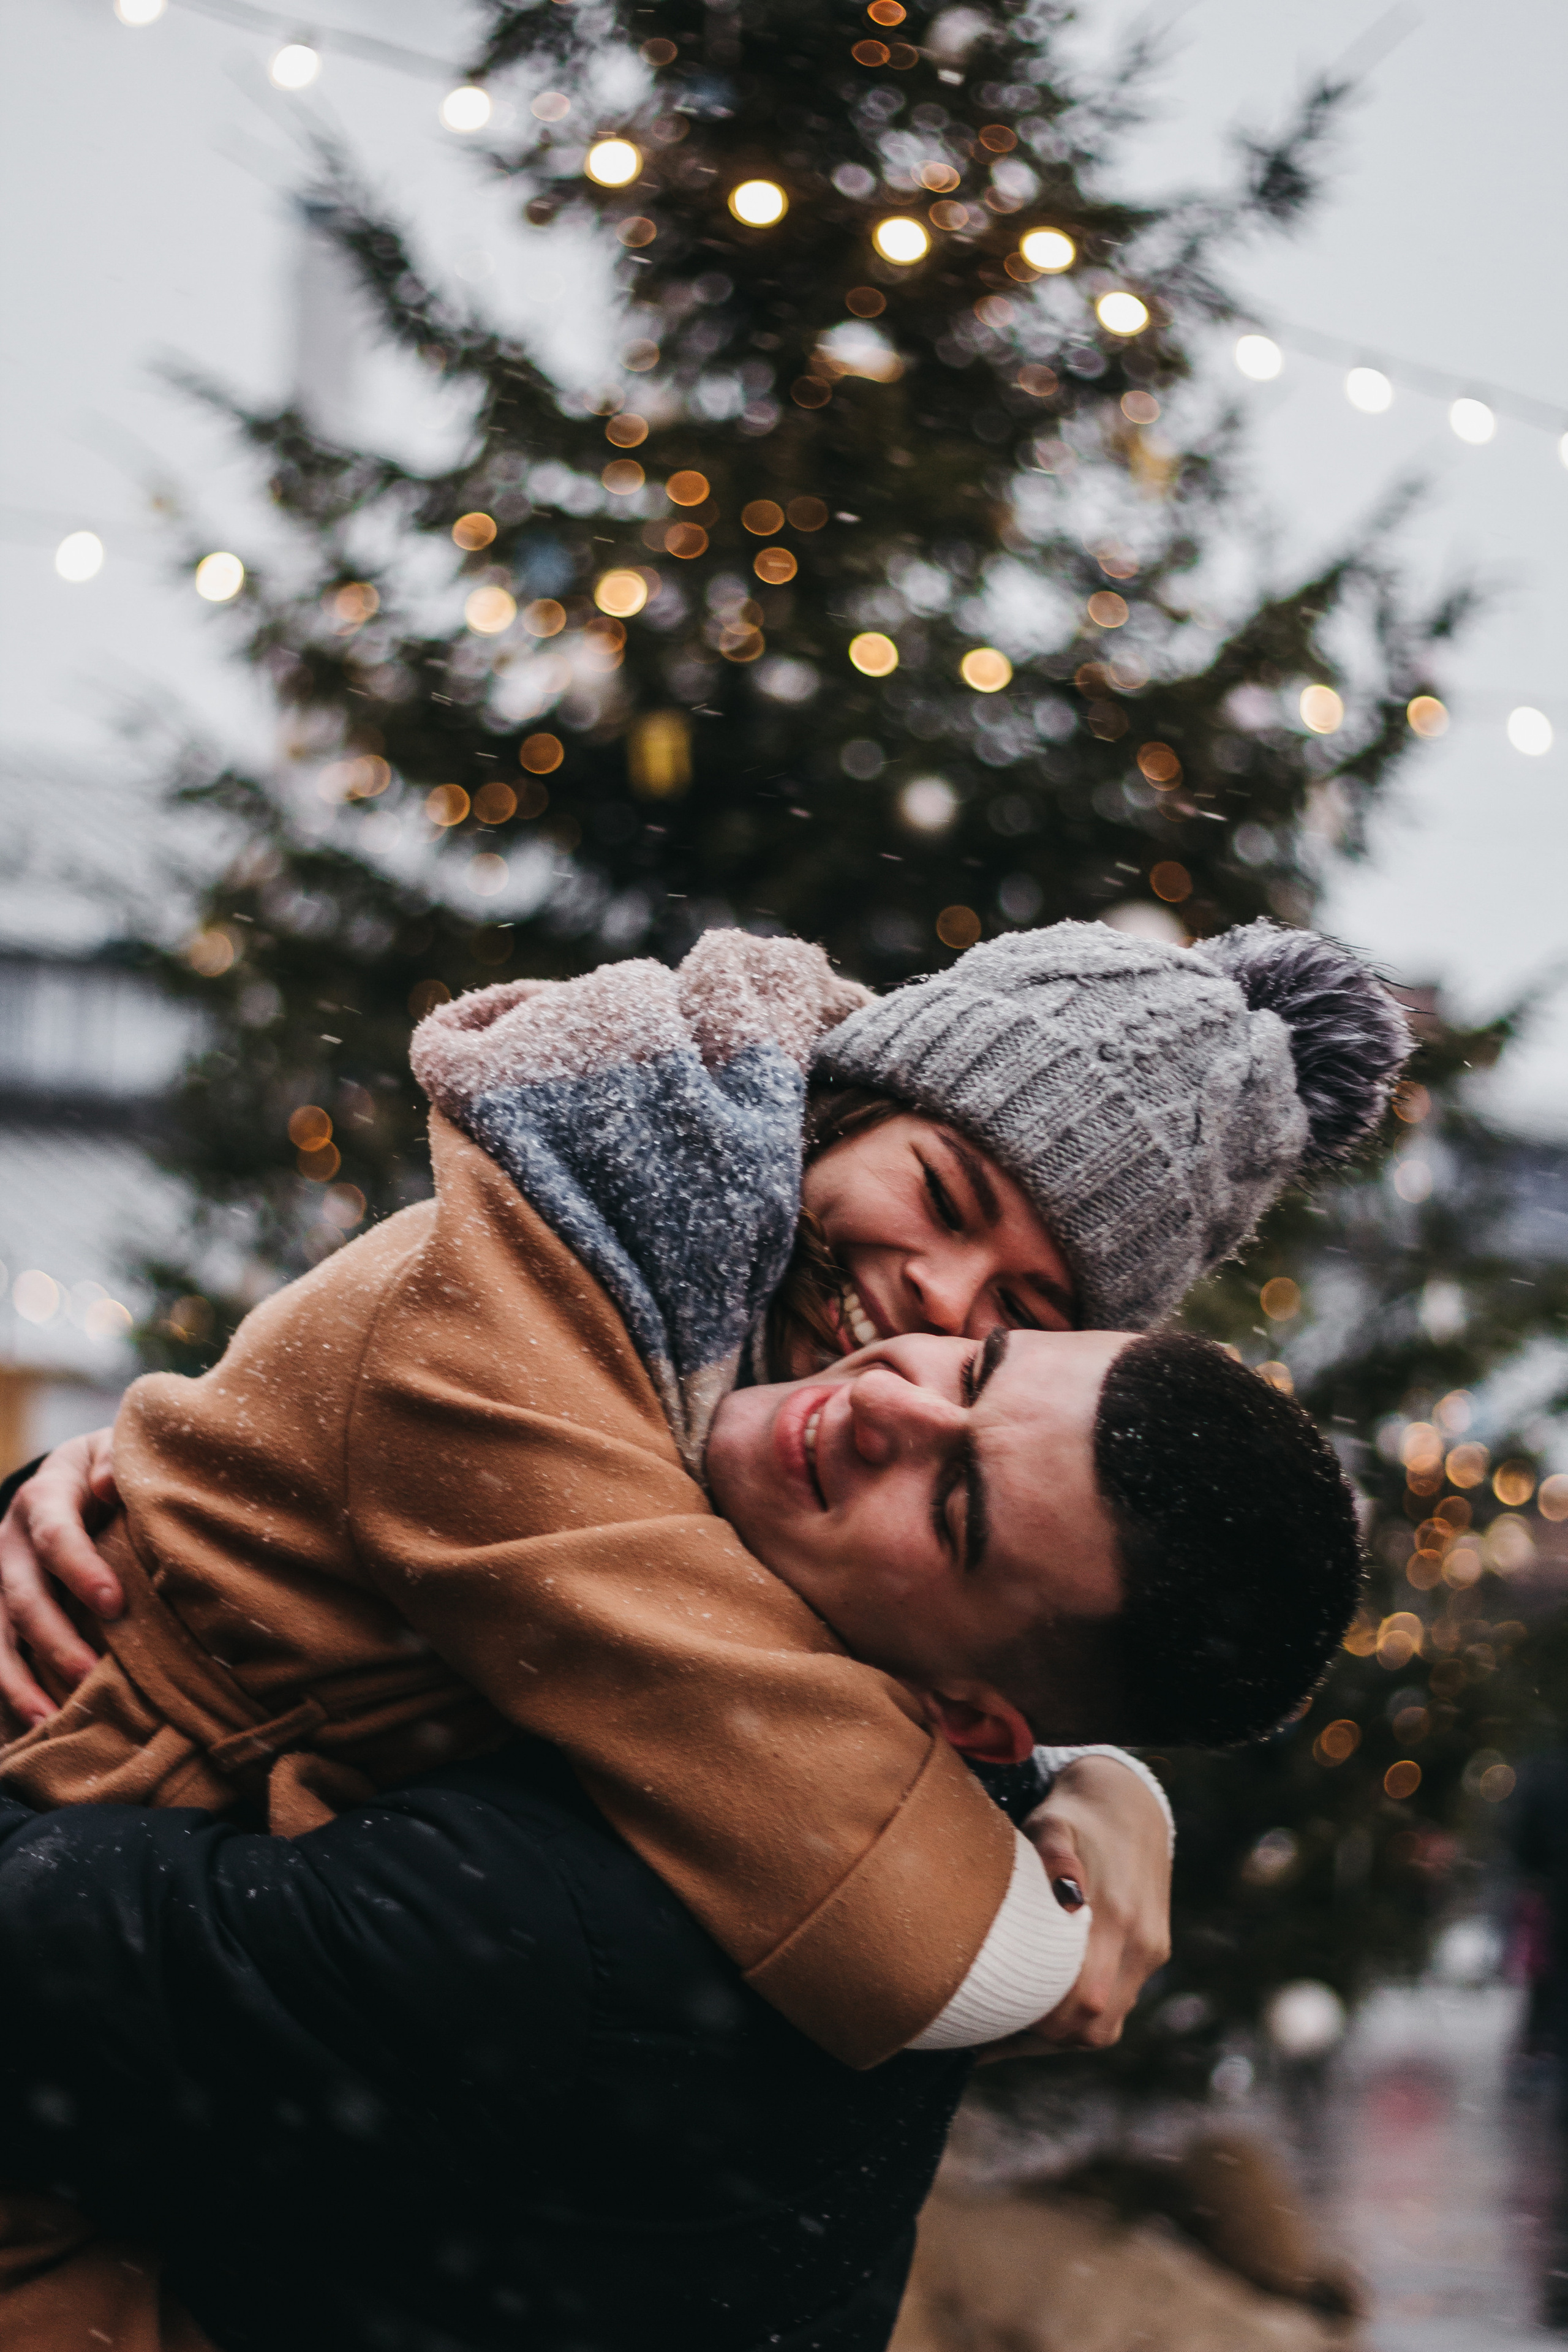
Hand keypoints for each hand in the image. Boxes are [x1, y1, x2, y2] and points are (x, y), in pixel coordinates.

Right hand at [0, 1429, 120, 1726]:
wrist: (74, 1474)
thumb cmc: (110, 1468)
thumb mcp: (114, 1452)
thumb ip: (114, 1465)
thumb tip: (108, 1484)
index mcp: (43, 1497)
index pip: (55, 1535)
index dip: (81, 1570)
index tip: (115, 1605)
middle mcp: (9, 1540)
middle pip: (21, 1595)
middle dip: (53, 1639)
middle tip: (89, 1674)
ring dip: (18, 1681)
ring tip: (49, 1719)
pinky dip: (5, 1688)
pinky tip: (29, 1724)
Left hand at [980, 1755, 1172, 2059]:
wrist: (1129, 1804)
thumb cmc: (1075, 1818)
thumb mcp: (1054, 1824)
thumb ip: (1055, 1854)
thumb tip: (1065, 1894)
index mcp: (1118, 1916)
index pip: (1085, 2002)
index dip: (1038, 2023)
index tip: (991, 2019)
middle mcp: (1142, 1944)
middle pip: (1096, 2028)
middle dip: (1043, 2037)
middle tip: (991, 2025)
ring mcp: (1151, 1953)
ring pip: (1107, 2026)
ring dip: (1062, 2032)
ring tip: (1011, 2018)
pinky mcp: (1152, 1954)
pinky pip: (1117, 2007)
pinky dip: (1080, 2017)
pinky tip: (1041, 2003)